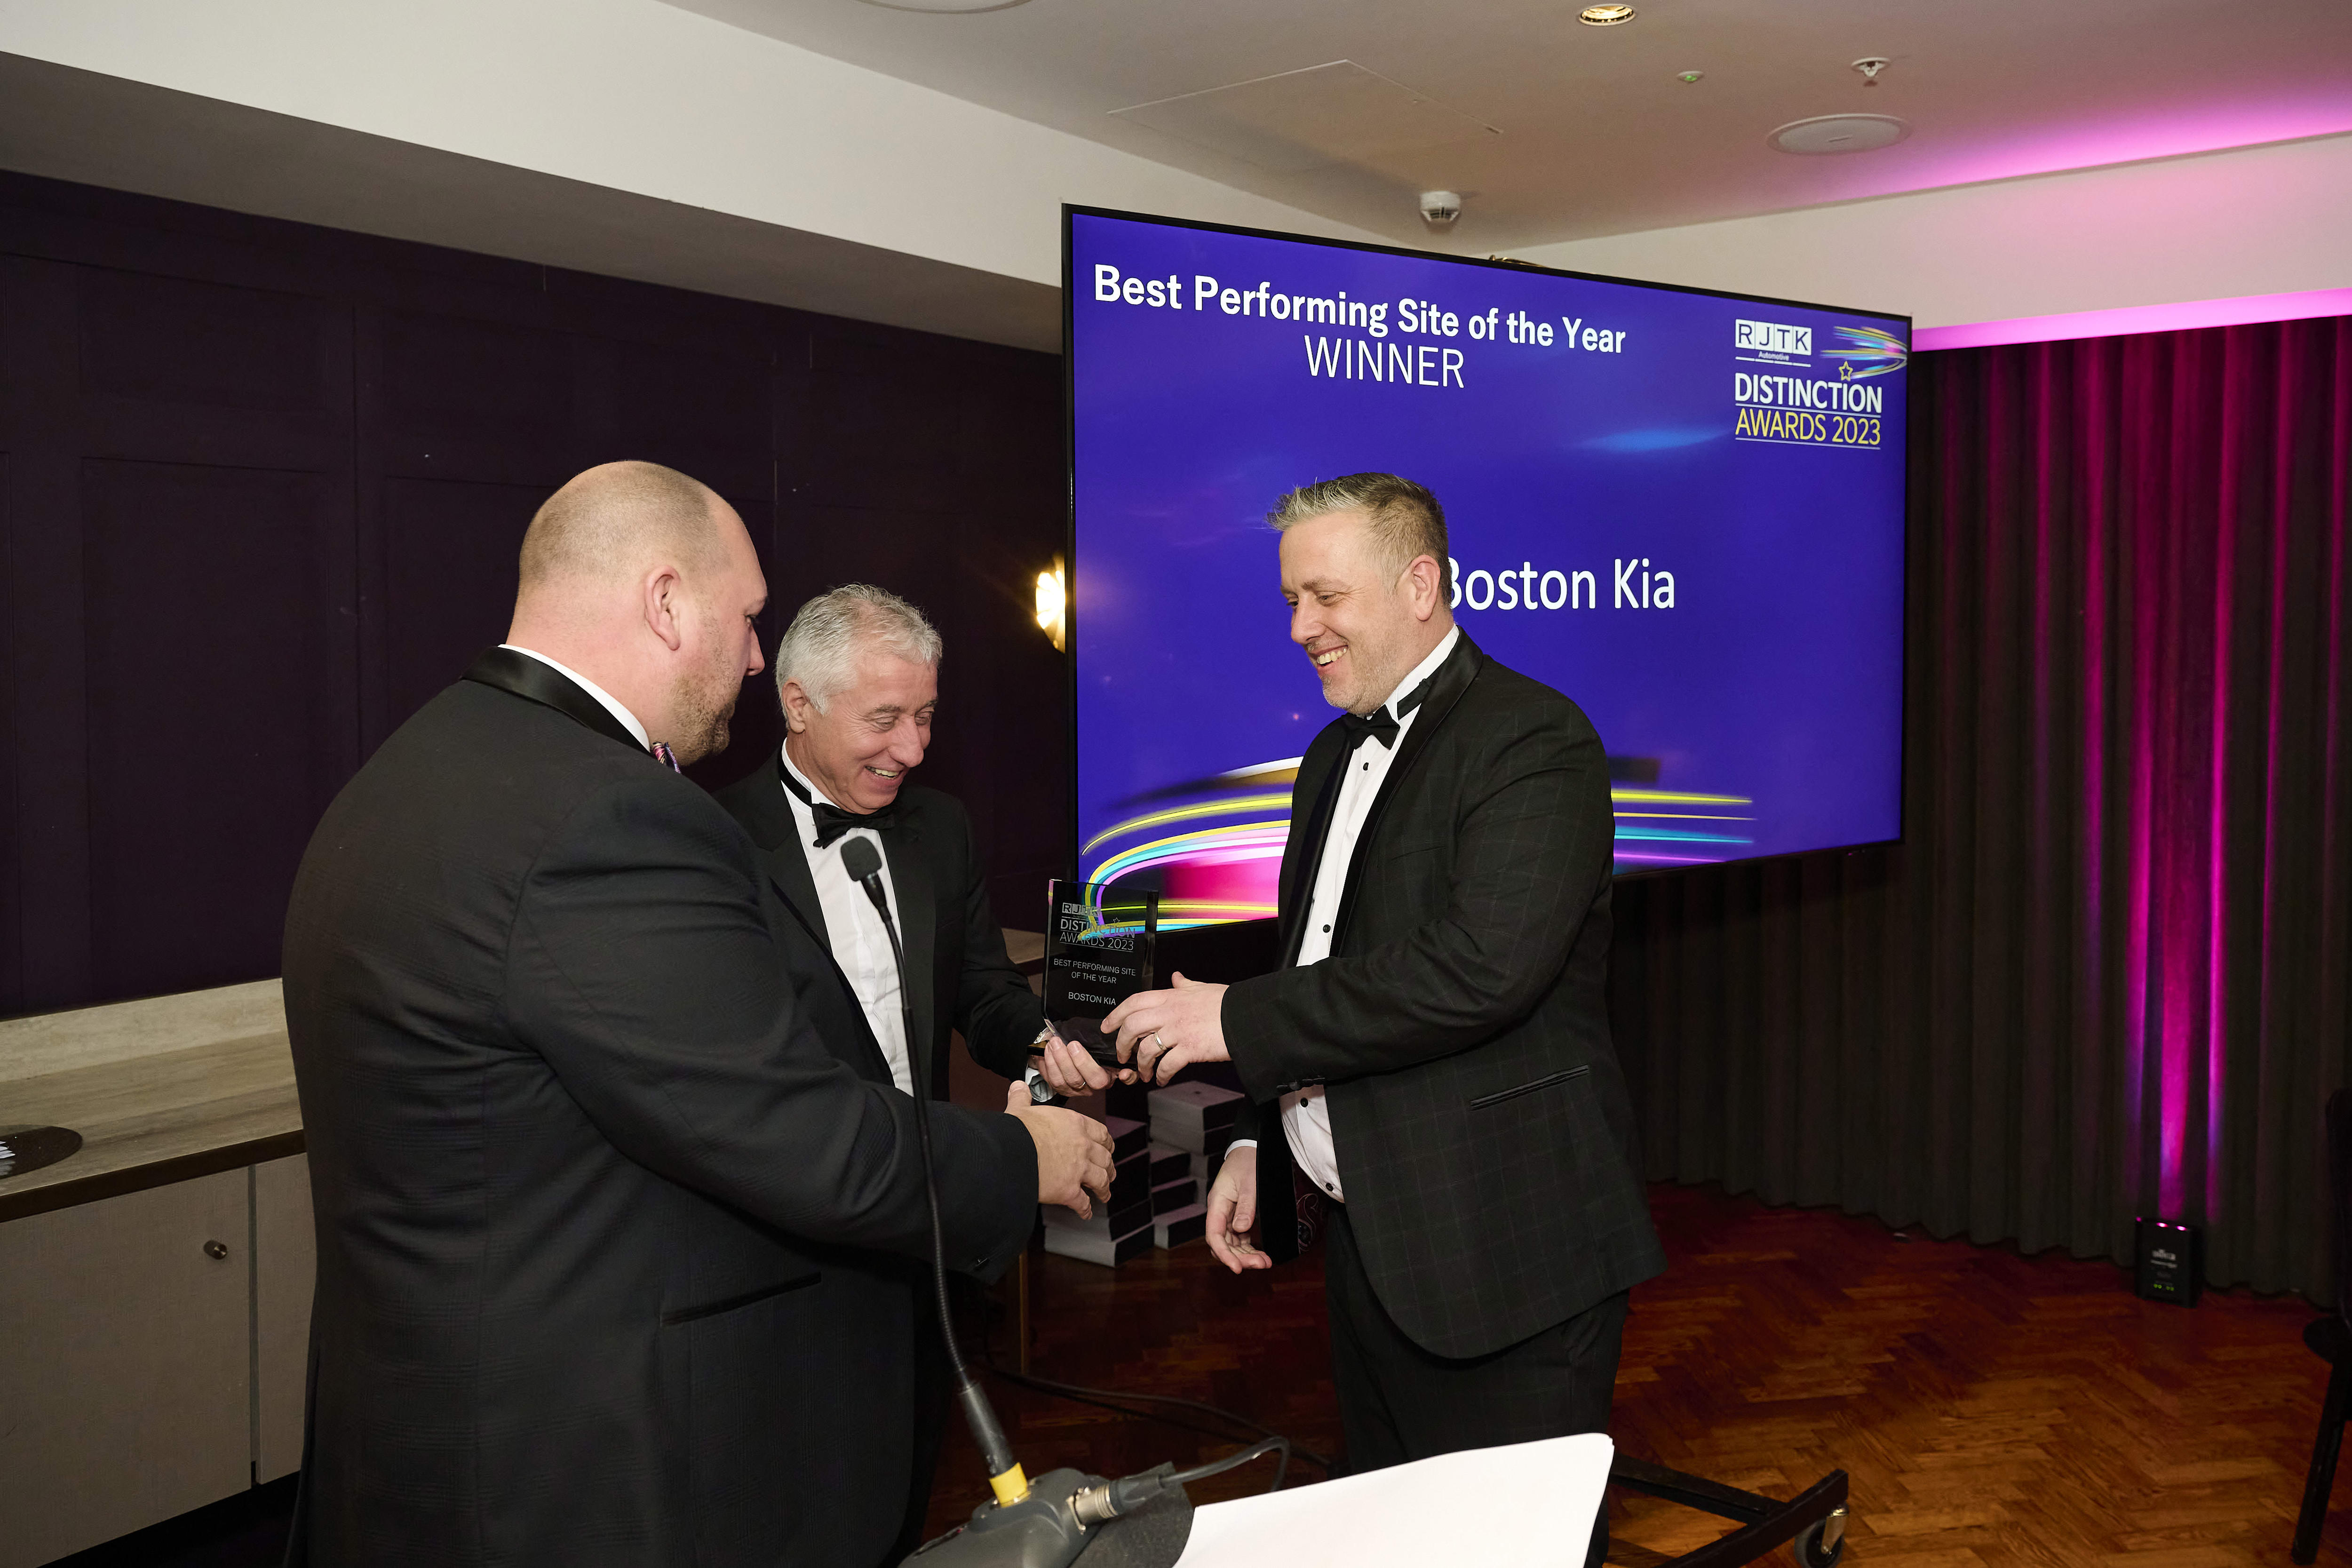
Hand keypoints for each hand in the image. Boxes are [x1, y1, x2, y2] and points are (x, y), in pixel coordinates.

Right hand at [1004, 1082, 1112, 1215]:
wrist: (1011, 1154)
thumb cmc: (1016, 1131)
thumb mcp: (1019, 1110)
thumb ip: (1022, 1098)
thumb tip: (1018, 1086)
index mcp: (1074, 1124)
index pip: (1100, 1132)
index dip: (1107, 1142)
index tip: (1108, 1147)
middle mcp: (1082, 1146)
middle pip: (1105, 1158)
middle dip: (1109, 1167)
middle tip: (1109, 1172)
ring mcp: (1078, 1169)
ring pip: (1100, 1180)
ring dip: (1104, 1188)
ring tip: (1104, 1194)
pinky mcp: (1069, 1191)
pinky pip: (1082, 1202)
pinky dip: (1085, 1209)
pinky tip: (1085, 1213)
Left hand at [1035, 1021, 1109, 1098]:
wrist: (1083, 1058)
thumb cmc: (1095, 1053)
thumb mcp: (1101, 1047)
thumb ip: (1096, 1044)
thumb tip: (1082, 1033)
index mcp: (1104, 1077)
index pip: (1096, 1078)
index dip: (1083, 1062)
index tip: (1073, 1045)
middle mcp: (1089, 1087)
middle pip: (1075, 1080)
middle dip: (1062, 1059)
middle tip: (1056, 1042)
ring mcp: (1073, 1090)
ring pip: (1059, 1082)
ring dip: (1052, 1061)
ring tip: (1050, 1045)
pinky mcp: (1059, 1089)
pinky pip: (1049, 1080)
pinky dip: (1045, 1065)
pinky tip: (1044, 1053)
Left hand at [1102, 971, 1230, 1085]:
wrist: (1246, 1016)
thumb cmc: (1226, 1003)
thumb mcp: (1202, 988)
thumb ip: (1184, 985)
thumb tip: (1176, 977)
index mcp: (1171, 997)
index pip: (1133, 1002)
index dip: (1115, 1015)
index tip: (1107, 1027)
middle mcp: (1170, 1013)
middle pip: (1132, 1026)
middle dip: (1122, 1043)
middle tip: (1122, 1055)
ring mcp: (1179, 1031)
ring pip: (1146, 1049)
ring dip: (1141, 1065)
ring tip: (1143, 1073)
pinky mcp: (1190, 1049)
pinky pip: (1167, 1065)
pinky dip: (1161, 1075)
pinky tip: (1162, 1079)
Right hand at [1204, 1145, 1268, 1272]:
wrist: (1249, 1149)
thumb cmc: (1247, 1161)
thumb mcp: (1248, 1182)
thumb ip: (1245, 1206)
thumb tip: (1241, 1229)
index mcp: (1217, 1203)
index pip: (1214, 1235)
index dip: (1224, 1254)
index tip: (1237, 1268)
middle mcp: (1219, 1212)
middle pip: (1223, 1244)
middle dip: (1240, 1257)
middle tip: (1262, 1264)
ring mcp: (1228, 1216)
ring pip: (1232, 1244)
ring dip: (1246, 1255)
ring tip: (1265, 1263)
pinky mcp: (1237, 1217)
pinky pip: (1240, 1238)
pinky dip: (1249, 1248)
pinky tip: (1261, 1255)